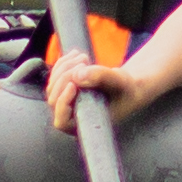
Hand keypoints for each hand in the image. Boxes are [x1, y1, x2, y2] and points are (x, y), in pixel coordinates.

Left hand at [44, 51, 164, 133]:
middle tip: (84, 62)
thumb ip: (101, 77)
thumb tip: (77, 75)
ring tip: (84, 57)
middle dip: (66, 77)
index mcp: (85, 125)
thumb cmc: (127, 90)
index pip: (62, 121)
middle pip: (54, 99)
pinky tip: (76, 56)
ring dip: (64, 68)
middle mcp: (72, 117)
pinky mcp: (65, 92)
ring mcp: (66, 105)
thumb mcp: (119, 81)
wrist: (130, 86)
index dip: (63, 102)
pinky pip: (54, 78)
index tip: (74, 84)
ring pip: (52, 87)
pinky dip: (62, 64)